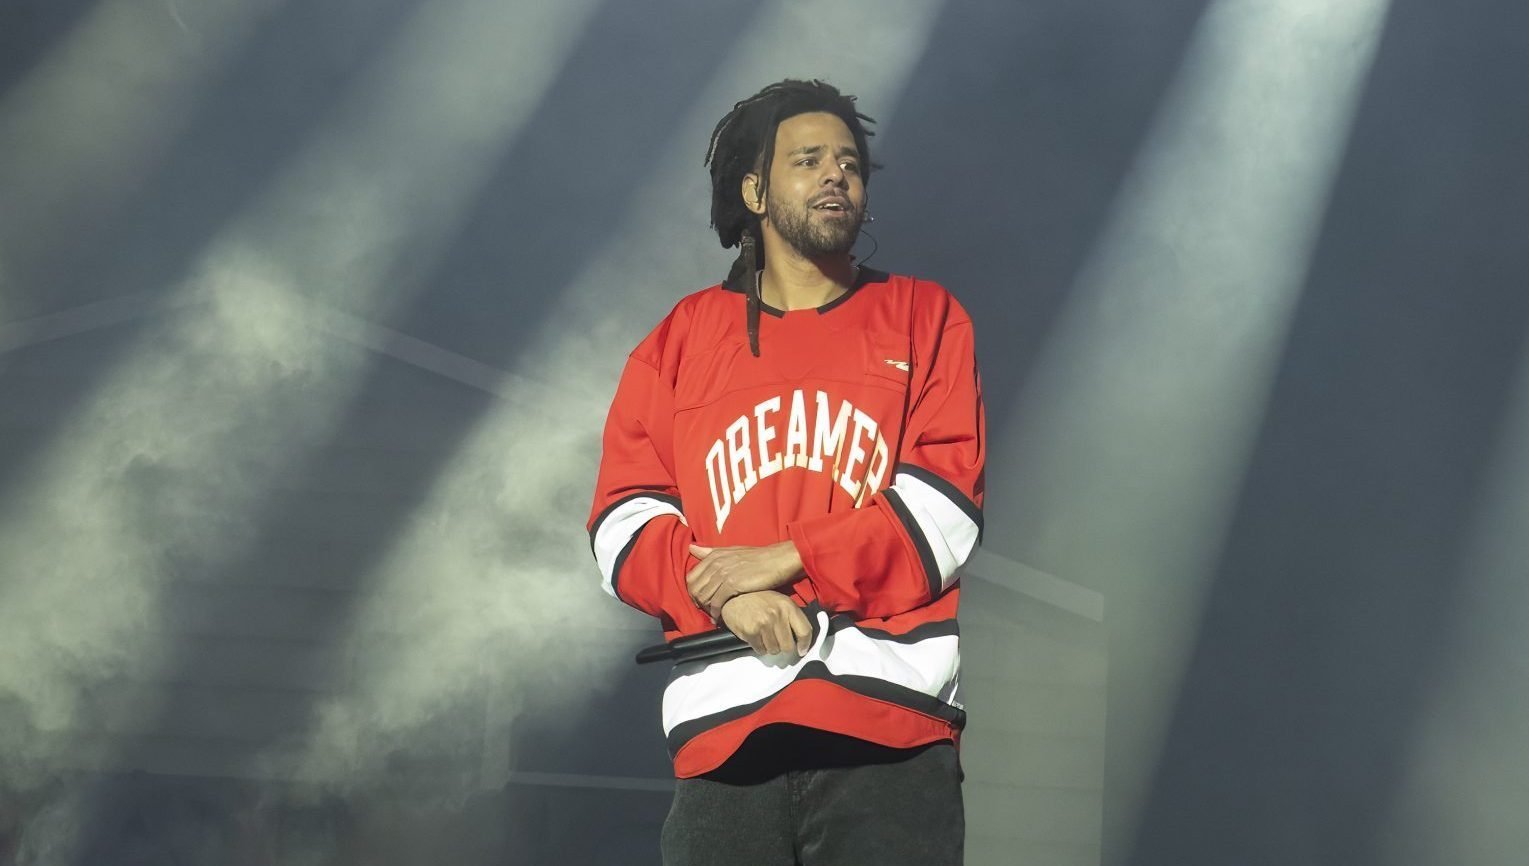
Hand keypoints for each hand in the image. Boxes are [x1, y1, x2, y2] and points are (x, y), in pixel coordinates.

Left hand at [686, 541, 803, 618]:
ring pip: (704, 596)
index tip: (700, 600)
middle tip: (705, 611)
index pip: (691, 577)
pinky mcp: (733, 584)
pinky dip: (716, 613)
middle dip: (698, 602)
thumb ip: (711, 552)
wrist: (779, 560)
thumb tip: (692, 547)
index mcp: (715, 555)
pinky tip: (719, 618)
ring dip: (706, 609)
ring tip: (712, 615)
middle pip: (695, 588)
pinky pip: (716, 602)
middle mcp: (716, 563)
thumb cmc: (758, 557)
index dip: (693, 592)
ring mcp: (724, 573)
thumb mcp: (733, 550)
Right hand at [719, 591, 813, 656]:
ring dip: (770, 647)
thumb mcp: (779, 600)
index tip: (802, 650)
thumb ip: (791, 616)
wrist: (733, 596)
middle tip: (777, 640)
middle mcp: (777, 614)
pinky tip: (756, 636)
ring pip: (774, 650)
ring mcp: (764, 624)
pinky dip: (759, 647)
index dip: (805, 644)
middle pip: (788, 646)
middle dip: (783, 646)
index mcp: (788, 606)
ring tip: (764, 635)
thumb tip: (802, 639)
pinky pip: (761, 650)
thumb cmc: (758, 599)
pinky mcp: (751, 632)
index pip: (805, 631)